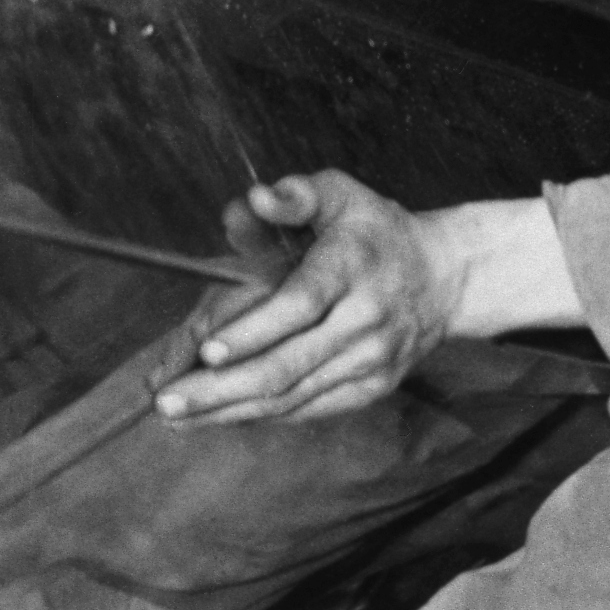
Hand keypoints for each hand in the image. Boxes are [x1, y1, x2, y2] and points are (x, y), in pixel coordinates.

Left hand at [156, 169, 460, 426]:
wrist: (442, 277)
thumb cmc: (373, 228)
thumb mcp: (339, 193)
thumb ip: (295, 195)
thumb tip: (254, 198)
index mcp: (352, 265)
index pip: (300, 304)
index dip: (253, 331)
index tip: (207, 350)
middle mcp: (366, 318)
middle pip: (288, 363)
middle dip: (222, 388)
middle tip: (167, 400)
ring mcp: (372, 360)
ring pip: (295, 395)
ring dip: (232, 410)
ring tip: (178, 416)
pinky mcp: (373, 388)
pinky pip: (312, 408)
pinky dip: (265, 415)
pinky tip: (223, 417)